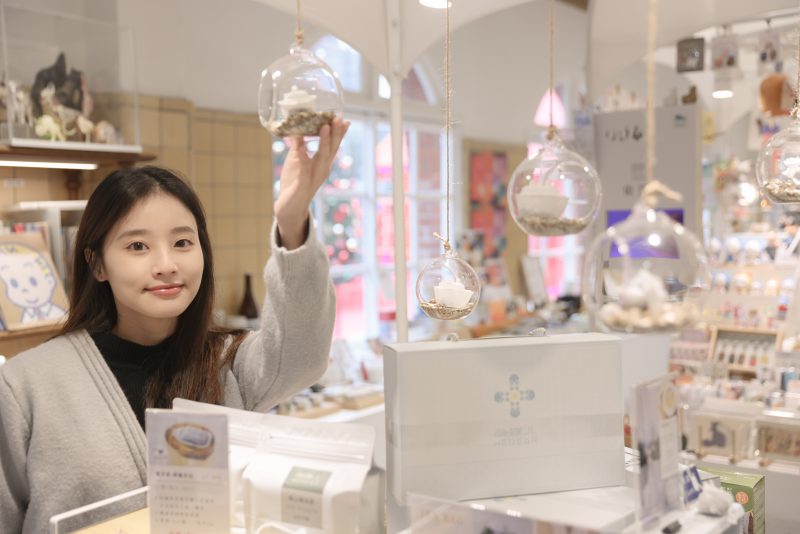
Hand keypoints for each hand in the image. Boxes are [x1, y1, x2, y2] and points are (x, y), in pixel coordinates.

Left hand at [274, 117, 349, 248]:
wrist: (289, 207)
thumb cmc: (294, 182)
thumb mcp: (296, 159)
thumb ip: (299, 145)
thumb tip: (297, 126)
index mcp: (322, 163)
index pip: (332, 146)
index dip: (338, 133)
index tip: (343, 119)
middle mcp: (322, 170)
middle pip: (331, 150)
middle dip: (335, 134)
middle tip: (339, 119)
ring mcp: (313, 179)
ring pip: (321, 159)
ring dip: (324, 143)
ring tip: (325, 128)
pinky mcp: (302, 187)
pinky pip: (304, 175)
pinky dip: (305, 165)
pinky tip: (304, 156)